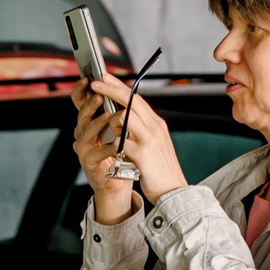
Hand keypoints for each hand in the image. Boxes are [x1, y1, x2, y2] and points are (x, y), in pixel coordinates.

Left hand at [71, 77, 184, 224]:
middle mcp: (154, 127)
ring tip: (111, 126)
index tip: (106, 78)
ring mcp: (149, 139)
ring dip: (113, 119)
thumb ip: (139, 130)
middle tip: (96, 83)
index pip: (137, 99)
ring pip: (125, 116)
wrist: (173, 190)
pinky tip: (115, 147)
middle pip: (131, 101)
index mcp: (156, 124)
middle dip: (111, 90)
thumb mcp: (153, 143)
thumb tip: (120, 119)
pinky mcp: (142, 154)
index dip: (120, 87)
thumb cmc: (160, 169)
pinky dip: (115, 142)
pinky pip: (121, 141)